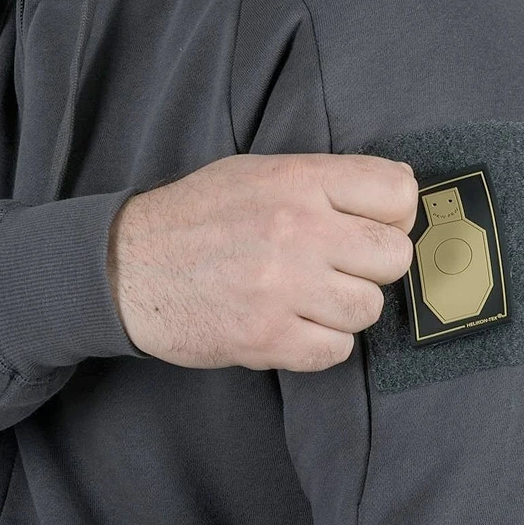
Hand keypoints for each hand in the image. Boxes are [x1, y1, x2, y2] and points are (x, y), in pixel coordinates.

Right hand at [107, 153, 416, 371]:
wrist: (126, 267)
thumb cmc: (192, 219)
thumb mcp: (254, 174)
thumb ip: (321, 183)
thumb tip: (392, 200)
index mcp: (296, 181)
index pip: (397, 191)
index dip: (394, 214)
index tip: (372, 227)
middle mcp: (297, 229)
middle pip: (394, 256)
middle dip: (372, 267)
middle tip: (338, 268)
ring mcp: (283, 286)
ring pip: (368, 308)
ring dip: (344, 309)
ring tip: (307, 298)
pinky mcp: (266, 337)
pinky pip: (336, 350)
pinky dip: (320, 343)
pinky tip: (291, 325)